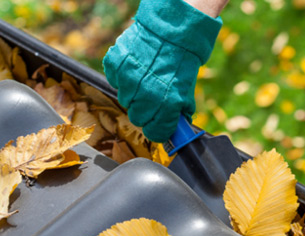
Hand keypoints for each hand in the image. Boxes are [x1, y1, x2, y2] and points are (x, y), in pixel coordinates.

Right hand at [103, 0, 222, 141]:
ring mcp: (127, 80)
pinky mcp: (115, 66)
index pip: (155, 133)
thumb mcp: (187, 90)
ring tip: (146, 78)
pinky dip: (123, 77)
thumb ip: (179, 111)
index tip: (160, 126)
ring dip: (134, 93)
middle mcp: (145, 96)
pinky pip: (115, 81)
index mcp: (166, 105)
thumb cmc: (182, 62)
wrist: (171, 31)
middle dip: (146, 112)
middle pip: (138, 118)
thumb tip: (178, 128)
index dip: (158, 130)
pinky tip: (136, 68)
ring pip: (125, 100)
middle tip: (154, 98)